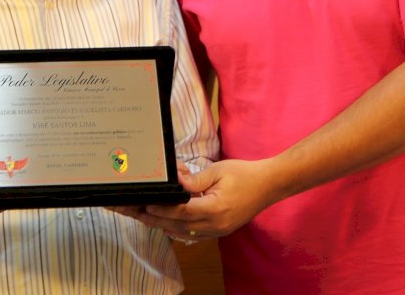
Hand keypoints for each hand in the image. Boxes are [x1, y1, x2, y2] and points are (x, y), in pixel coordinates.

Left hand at [114, 159, 276, 240]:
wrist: (269, 185)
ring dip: (163, 225)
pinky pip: (192, 234)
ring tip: (144, 217)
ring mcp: (217, 231)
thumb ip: (195, 180)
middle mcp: (214, 225)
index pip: (181, 212)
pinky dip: (176, 228)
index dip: (161, 209)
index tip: (145, 205)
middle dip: (155, 219)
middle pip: (177, 226)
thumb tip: (176, 183)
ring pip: (183, 232)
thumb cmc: (244, 174)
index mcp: (215, 209)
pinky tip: (165, 223)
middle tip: (135, 213)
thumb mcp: (218, 171)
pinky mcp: (219, 231)